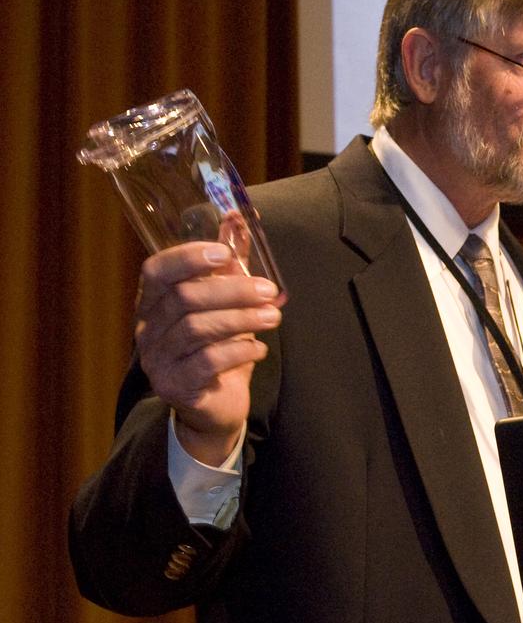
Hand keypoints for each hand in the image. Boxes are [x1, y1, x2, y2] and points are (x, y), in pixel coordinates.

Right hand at [134, 241, 282, 465]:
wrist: (216, 404)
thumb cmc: (219, 344)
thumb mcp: (225, 300)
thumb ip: (229, 261)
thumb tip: (238, 217)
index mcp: (154, 302)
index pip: (157, 270)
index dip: (188, 257)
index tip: (225, 254)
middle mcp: (148, 329)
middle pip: (184, 298)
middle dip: (232, 291)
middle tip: (268, 291)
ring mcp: (157, 360)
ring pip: (197, 328)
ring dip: (242, 319)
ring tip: (273, 318)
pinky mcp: (175, 386)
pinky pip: (206, 362)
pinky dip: (239, 351)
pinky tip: (259, 349)